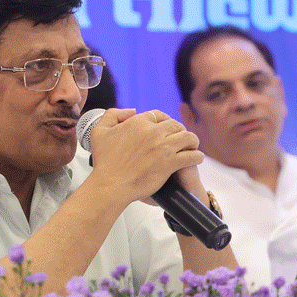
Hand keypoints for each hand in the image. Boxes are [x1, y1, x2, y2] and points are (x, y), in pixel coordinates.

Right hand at [87, 108, 203, 204]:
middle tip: (182, 138)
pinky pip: (191, 156)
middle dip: (180, 130)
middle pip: (175, 125)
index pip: (158, 115)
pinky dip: (197, 156)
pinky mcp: (169, 163)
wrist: (110, 185)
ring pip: (187, 137)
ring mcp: (162, 147)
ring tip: (193, 146)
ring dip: (192, 141)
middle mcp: (152, 132)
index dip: (165, 121)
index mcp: (137, 123)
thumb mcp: (100, 132)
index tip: (167, 128)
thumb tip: (132, 110)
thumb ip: (113, 115)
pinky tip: (197, 158)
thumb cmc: (104, 163)